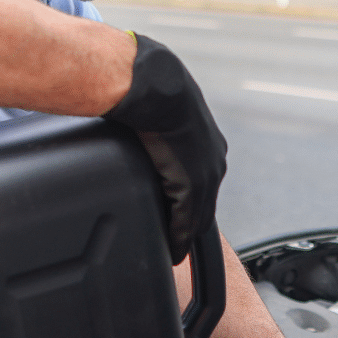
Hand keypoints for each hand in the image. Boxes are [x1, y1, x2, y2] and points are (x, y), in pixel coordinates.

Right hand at [103, 33, 226, 263]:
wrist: (152, 87)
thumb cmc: (144, 90)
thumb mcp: (152, 107)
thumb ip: (147, 122)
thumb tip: (125, 118)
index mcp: (204, 140)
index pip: (199, 179)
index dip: (188, 200)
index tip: (176, 214)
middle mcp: (213, 159)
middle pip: (204, 202)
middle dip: (189, 222)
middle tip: (176, 241)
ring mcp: (206, 173)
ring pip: (199, 215)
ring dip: (185, 234)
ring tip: (173, 249)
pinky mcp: (193, 185)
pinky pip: (188, 221)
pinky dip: (180, 238)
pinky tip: (173, 249)